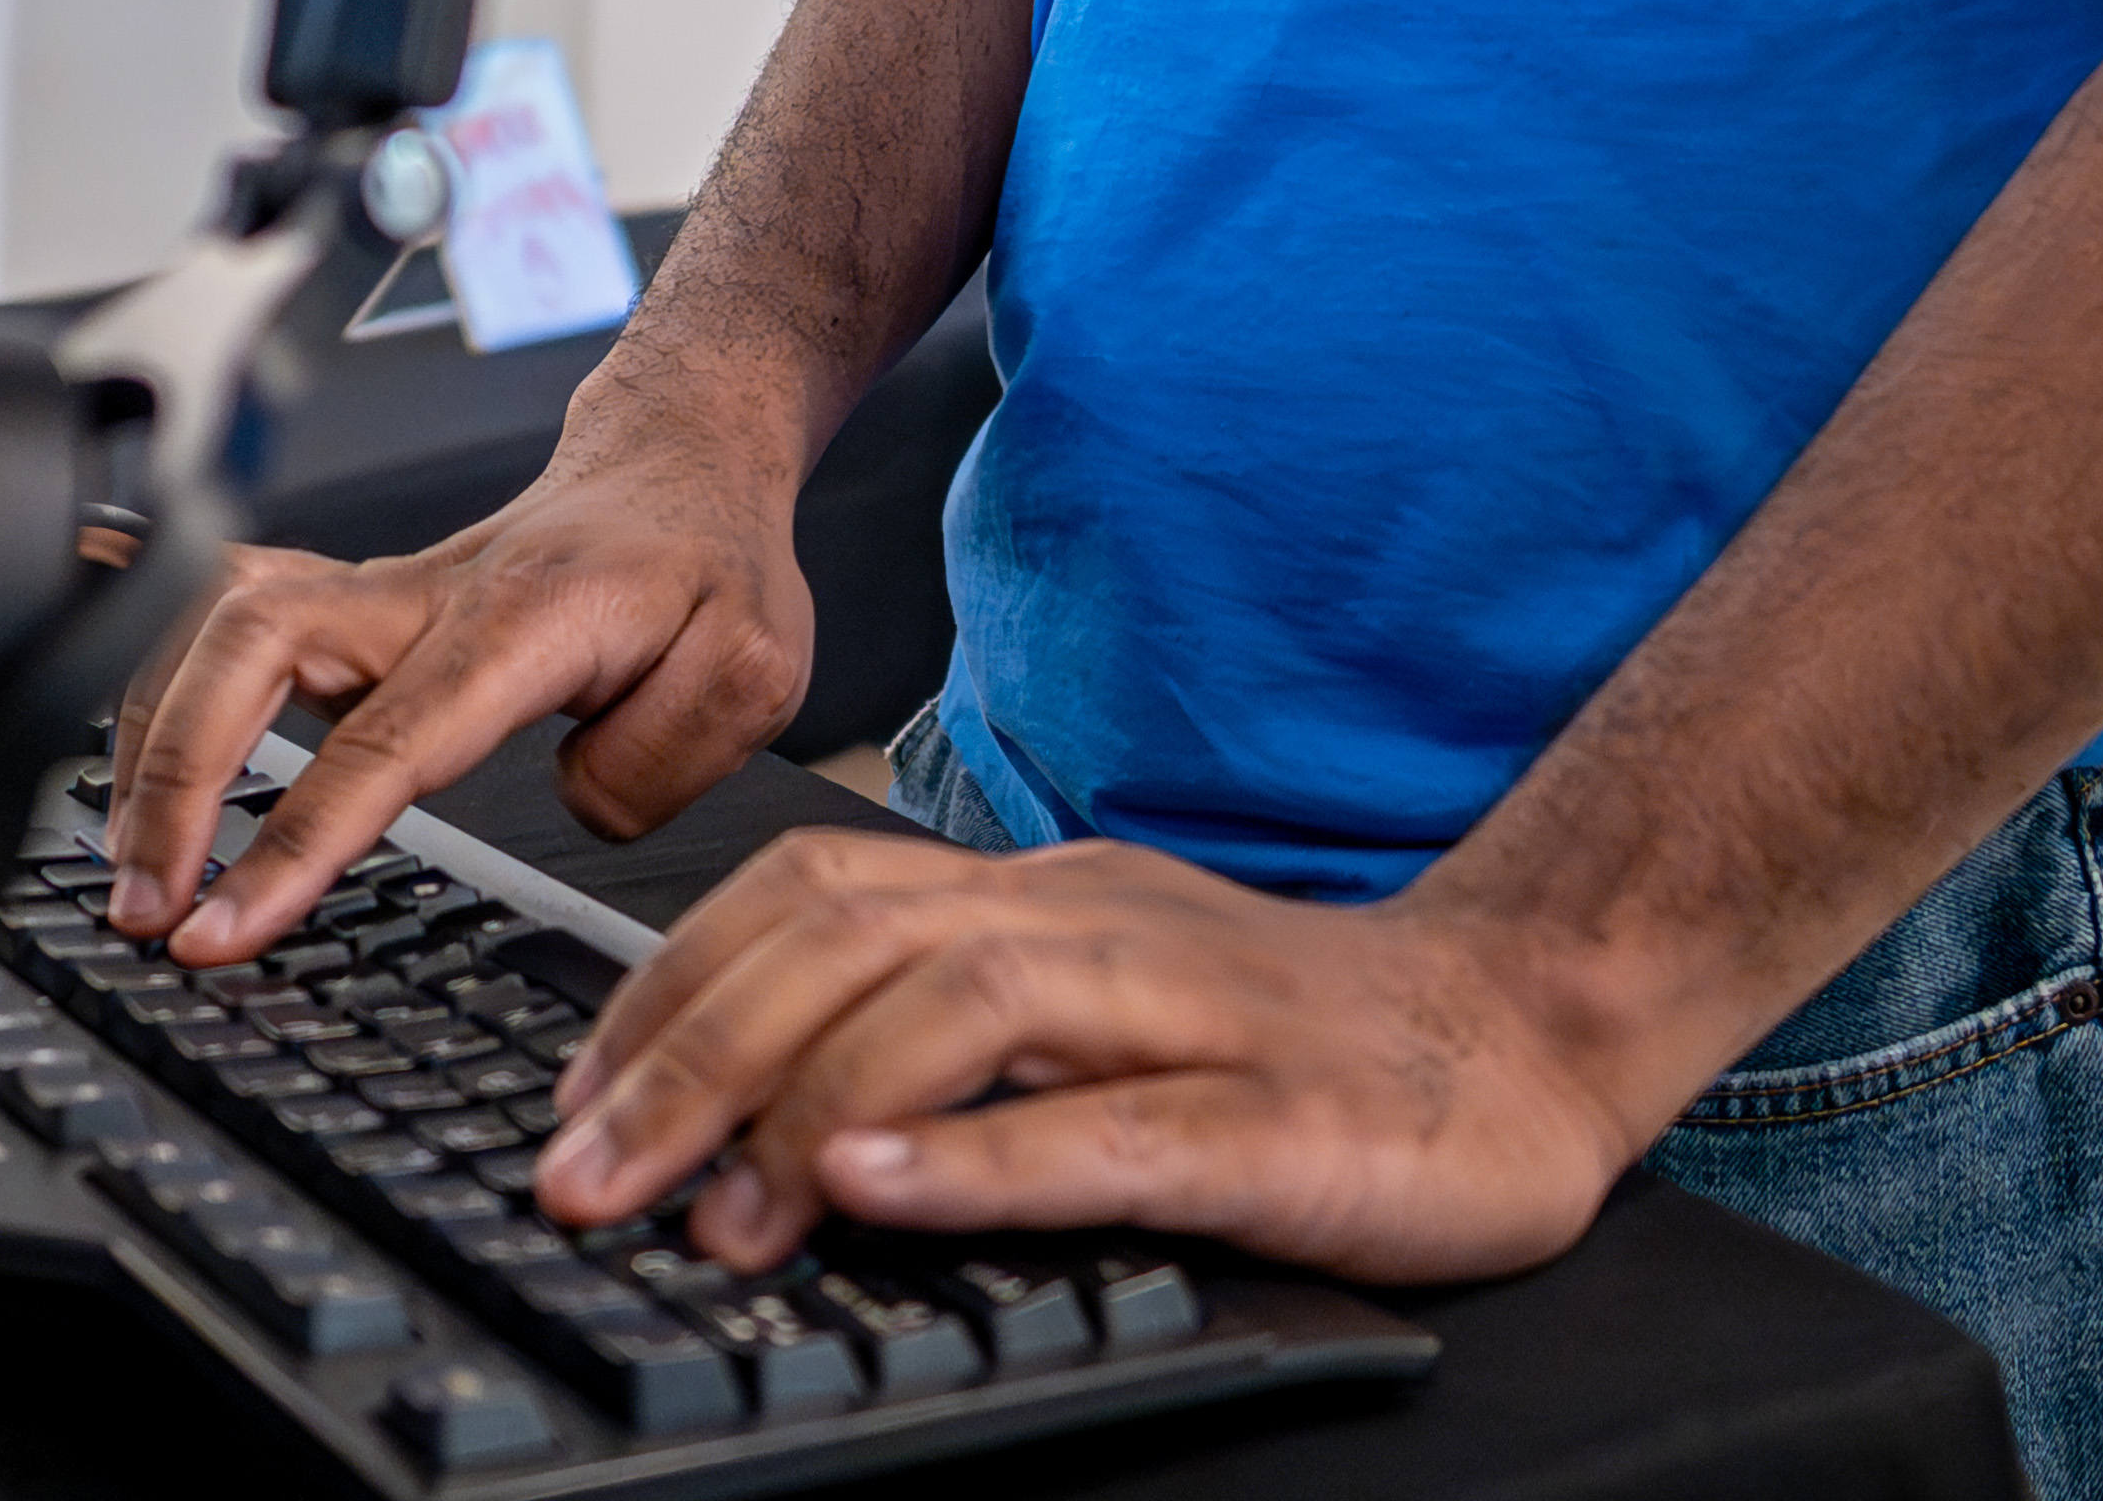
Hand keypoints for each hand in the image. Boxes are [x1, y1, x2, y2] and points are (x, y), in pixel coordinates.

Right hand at [102, 426, 815, 963]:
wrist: (681, 463)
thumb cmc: (710, 563)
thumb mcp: (752, 673)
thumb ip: (658, 764)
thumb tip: (566, 809)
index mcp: (519, 621)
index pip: (383, 740)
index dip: (290, 838)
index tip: (218, 927)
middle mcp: (424, 596)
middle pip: (252, 647)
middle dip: (175, 775)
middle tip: (143, 903)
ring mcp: (375, 594)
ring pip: (217, 620)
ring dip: (152, 735)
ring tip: (128, 862)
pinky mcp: (350, 605)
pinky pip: (220, 613)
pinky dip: (149, 664)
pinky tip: (103, 728)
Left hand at [533, 826, 1638, 1288]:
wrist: (1529, 1030)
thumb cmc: (1296, 1042)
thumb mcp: (1097, 1010)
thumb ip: (949, 1033)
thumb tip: (750, 1112)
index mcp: (1035, 900)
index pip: (808, 896)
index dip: (670, 988)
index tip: (573, 1101)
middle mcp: (1090, 925)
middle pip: (846, 941)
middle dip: (686, 1055)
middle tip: (578, 1175)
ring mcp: (1185, 1011)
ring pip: (959, 1011)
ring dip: (807, 1109)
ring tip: (709, 1206)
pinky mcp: (1274, 1117)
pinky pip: (1109, 1127)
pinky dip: (979, 1159)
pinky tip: (879, 1192)